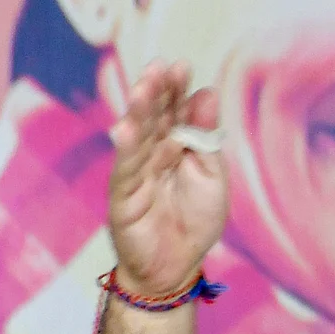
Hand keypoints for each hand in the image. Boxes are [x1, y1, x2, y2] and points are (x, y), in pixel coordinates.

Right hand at [107, 59, 228, 296]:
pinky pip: (124, 171)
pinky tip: (125, 130)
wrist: (177, 267)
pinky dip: (126, 151)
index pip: (174, 110)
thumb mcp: (212, 176)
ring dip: (137, 113)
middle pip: (152, 117)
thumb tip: (207, 92)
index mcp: (175, 146)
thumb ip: (206, 137)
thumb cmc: (195, 221)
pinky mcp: (122, 197)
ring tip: (143, 88)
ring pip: (135, 139)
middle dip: (156, 92)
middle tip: (161, 67)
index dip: (176, 89)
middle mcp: (152, 154)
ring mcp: (135, 173)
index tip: (183, 65)